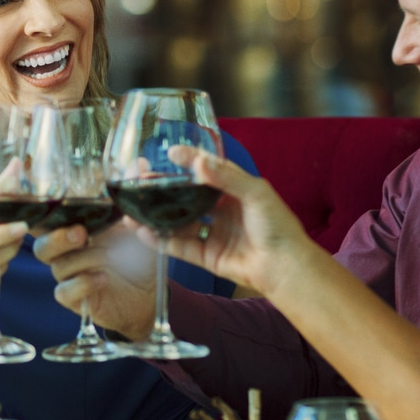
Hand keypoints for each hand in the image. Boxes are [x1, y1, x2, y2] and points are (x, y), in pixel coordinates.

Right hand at [34, 222, 157, 340]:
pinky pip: (64, 292)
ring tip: (109, 258)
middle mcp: (70, 254)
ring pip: (58, 267)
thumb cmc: (140, 261)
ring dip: (83, 260)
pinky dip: (82, 283)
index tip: (57, 208)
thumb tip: (129, 218)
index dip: (44, 217)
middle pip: (42, 246)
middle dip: (57, 239)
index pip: (49, 222)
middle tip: (80, 233)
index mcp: (79, 231)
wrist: (148, 297)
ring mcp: (71, 278)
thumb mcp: (142, 237)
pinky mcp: (75, 300)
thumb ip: (136, 225)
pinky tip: (103, 279)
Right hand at [127, 145, 316, 296]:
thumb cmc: (278, 226)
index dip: (189, 162)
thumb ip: (226, 177)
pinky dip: (161, 240)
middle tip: (143, 181)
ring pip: (179, 223)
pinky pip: (180, 246)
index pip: (207, 171)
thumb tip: (198, 162)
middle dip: (165, 190)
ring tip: (134, 209)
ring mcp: (213, 234)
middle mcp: (222, 211)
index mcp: (236, 191)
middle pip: (187, 197)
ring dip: (157, 216)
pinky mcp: (207, 257)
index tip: (169, 153)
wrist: (285, 267)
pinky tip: (143, 232)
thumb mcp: (256, 193)